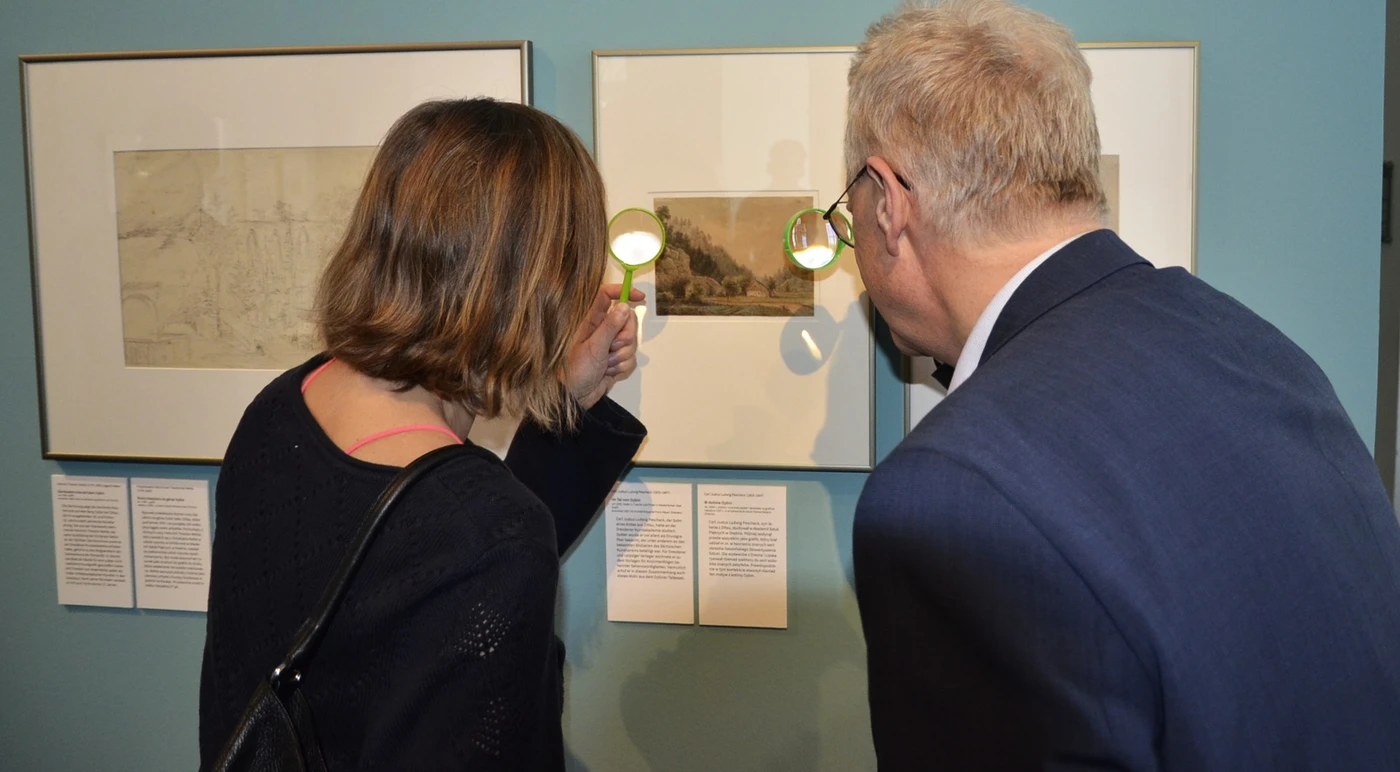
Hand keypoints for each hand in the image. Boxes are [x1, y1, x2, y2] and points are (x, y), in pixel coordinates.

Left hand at [565, 284, 644, 408]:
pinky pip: (631, 358)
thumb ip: (610, 326)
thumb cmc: (576, 369)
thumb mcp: (593, 346)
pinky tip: (608, 372)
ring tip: (605, 364)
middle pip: (628, 321)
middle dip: (625, 338)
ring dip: (621, 356)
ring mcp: (611, 346)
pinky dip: (622, 367)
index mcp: (593, 320)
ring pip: (631, 342)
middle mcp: (603, 330)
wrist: (574, 397)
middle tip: (611, 348)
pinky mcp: (617, 361)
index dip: (624, 292)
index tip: (640, 297)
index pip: (608, 296)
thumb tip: (625, 306)